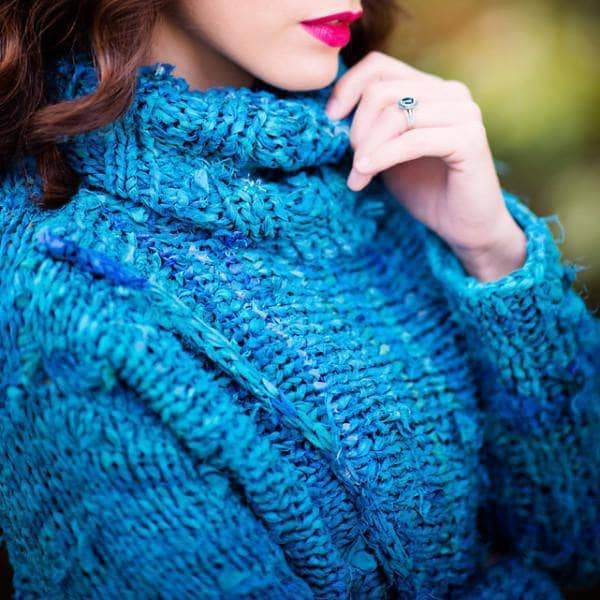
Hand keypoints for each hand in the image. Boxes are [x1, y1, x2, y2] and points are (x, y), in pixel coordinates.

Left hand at [325, 51, 526, 279]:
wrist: (464, 226)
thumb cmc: (425, 190)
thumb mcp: (388, 152)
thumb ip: (371, 128)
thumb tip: (333, 112)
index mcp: (430, 88)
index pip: (379, 66)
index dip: (347, 88)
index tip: (330, 121)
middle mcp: (450, 92)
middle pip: (382, 91)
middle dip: (357, 129)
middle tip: (354, 163)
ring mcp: (463, 112)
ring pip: (396, 114)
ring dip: (367, 148)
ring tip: (358, 176)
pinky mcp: (469, 139)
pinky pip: (413, 140)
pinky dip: (383, 157)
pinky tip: (366, 174)